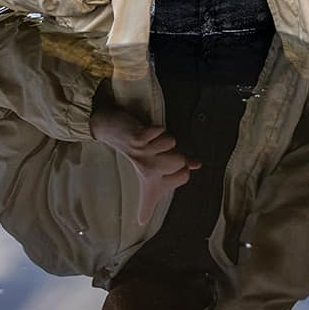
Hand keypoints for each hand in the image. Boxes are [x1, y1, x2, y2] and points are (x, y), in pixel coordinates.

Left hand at [90, 107, 197, 221]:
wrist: (110, 132)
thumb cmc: (138, 149)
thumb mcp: (158, 162)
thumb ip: (179, 165)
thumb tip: (197, 164)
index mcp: (153, 181)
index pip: (185, 175)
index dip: (183, 166)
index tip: (168, 166)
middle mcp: (148, 172)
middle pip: (181, 161)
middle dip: (176, 150)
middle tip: (160, 150)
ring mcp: (142, 155)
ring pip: (172, 144)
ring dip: (165, 137)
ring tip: (153, 140)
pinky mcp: (137, 139)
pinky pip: (159, 132)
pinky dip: (157, 129)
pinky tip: (149, 132)